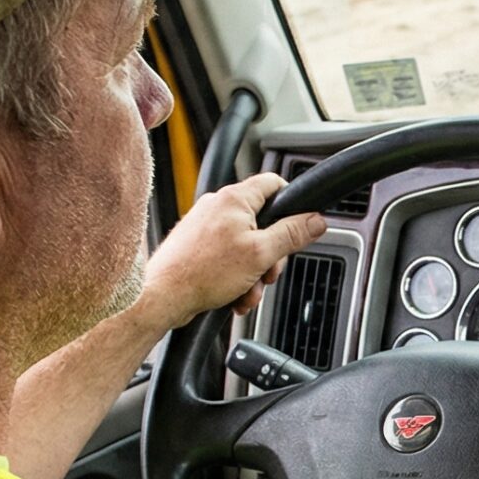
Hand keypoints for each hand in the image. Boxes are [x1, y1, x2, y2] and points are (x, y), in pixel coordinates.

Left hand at [137, 172, 326, 329]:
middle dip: (271, 253)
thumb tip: (316, 221)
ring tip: (246, 290)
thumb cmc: (202, 272)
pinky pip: (228, 257)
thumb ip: (292, 234)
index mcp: (234, 199)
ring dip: (253, 272)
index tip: (300, 223)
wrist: (162, 295)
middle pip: (263, 222)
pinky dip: (235, 277)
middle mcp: (218, 206)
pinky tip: (233, 295)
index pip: (274, 183)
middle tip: (268, 272)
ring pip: (246, 245)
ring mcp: (205, 225)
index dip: (292, 202)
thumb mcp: (261, 254)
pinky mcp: (196, 245)